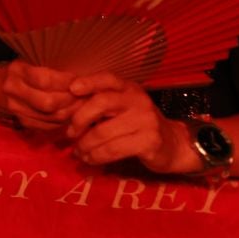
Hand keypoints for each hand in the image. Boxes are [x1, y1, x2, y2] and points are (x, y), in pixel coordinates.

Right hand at [0, 60, 82, 131]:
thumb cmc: (23, 69)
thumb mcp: (32, 60)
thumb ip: (52, 66)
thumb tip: (81, 75)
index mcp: (17, 71)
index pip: (45, 80)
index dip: (66, 82)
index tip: (80, 80)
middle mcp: (13, 91)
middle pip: (48, 102)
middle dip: (71, 100)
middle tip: (85, 95)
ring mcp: (16, 109)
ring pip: (51, 117)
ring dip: (71, 112)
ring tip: (84, 105)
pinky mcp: (22, 122)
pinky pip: (49, 126)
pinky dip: (64, 121)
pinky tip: (73, 114)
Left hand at [64, 73, 192, 171]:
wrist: (173, 144)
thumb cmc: (138, 125)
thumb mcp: (122, 109)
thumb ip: (99, 105)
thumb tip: (65, 111)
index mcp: (128, 88)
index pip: (107, 78)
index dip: (88, 82)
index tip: (72, 89)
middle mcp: (138, 100)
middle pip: (101, 102)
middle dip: (79, 119)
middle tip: (70, 134)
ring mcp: (145, 120)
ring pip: (103, 131)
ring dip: (85, 145)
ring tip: (79, 152)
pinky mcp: (149, 141)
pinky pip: (113, 149)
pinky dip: (96, 156)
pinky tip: (91, 159)